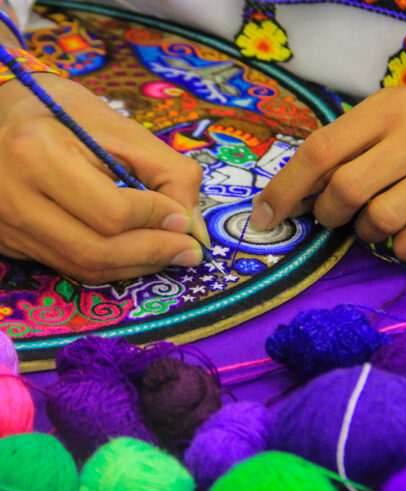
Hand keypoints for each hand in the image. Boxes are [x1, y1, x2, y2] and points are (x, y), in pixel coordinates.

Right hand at [0, 74, 207, 283]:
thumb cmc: (68, 114)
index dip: (157, 219)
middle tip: (189, 252)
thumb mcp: (124, 131)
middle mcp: (15, 197)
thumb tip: (193, 229)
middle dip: (153, 253)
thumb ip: (169, 174)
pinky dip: (112, 266)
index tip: (185, 220)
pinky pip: (69, 266)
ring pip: (83, 266)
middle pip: (96, 249)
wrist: (4, 116)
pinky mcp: (11, 241)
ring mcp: (8, 224)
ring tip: (169, 254)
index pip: (111, 211)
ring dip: (136, 266)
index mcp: (39, 154)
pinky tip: (137, 254)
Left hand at [250, 87, 405, 261]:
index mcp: (388, 107)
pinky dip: (404, 248)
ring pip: (379, 219)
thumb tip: (280, 201)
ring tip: (379, 217)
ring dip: (366, 231)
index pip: (319, 150)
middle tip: (336, 214)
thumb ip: (336, 155)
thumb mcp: (379, 129)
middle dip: (328, 213)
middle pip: (345, 188)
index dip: (285, 188)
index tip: (264, 216)